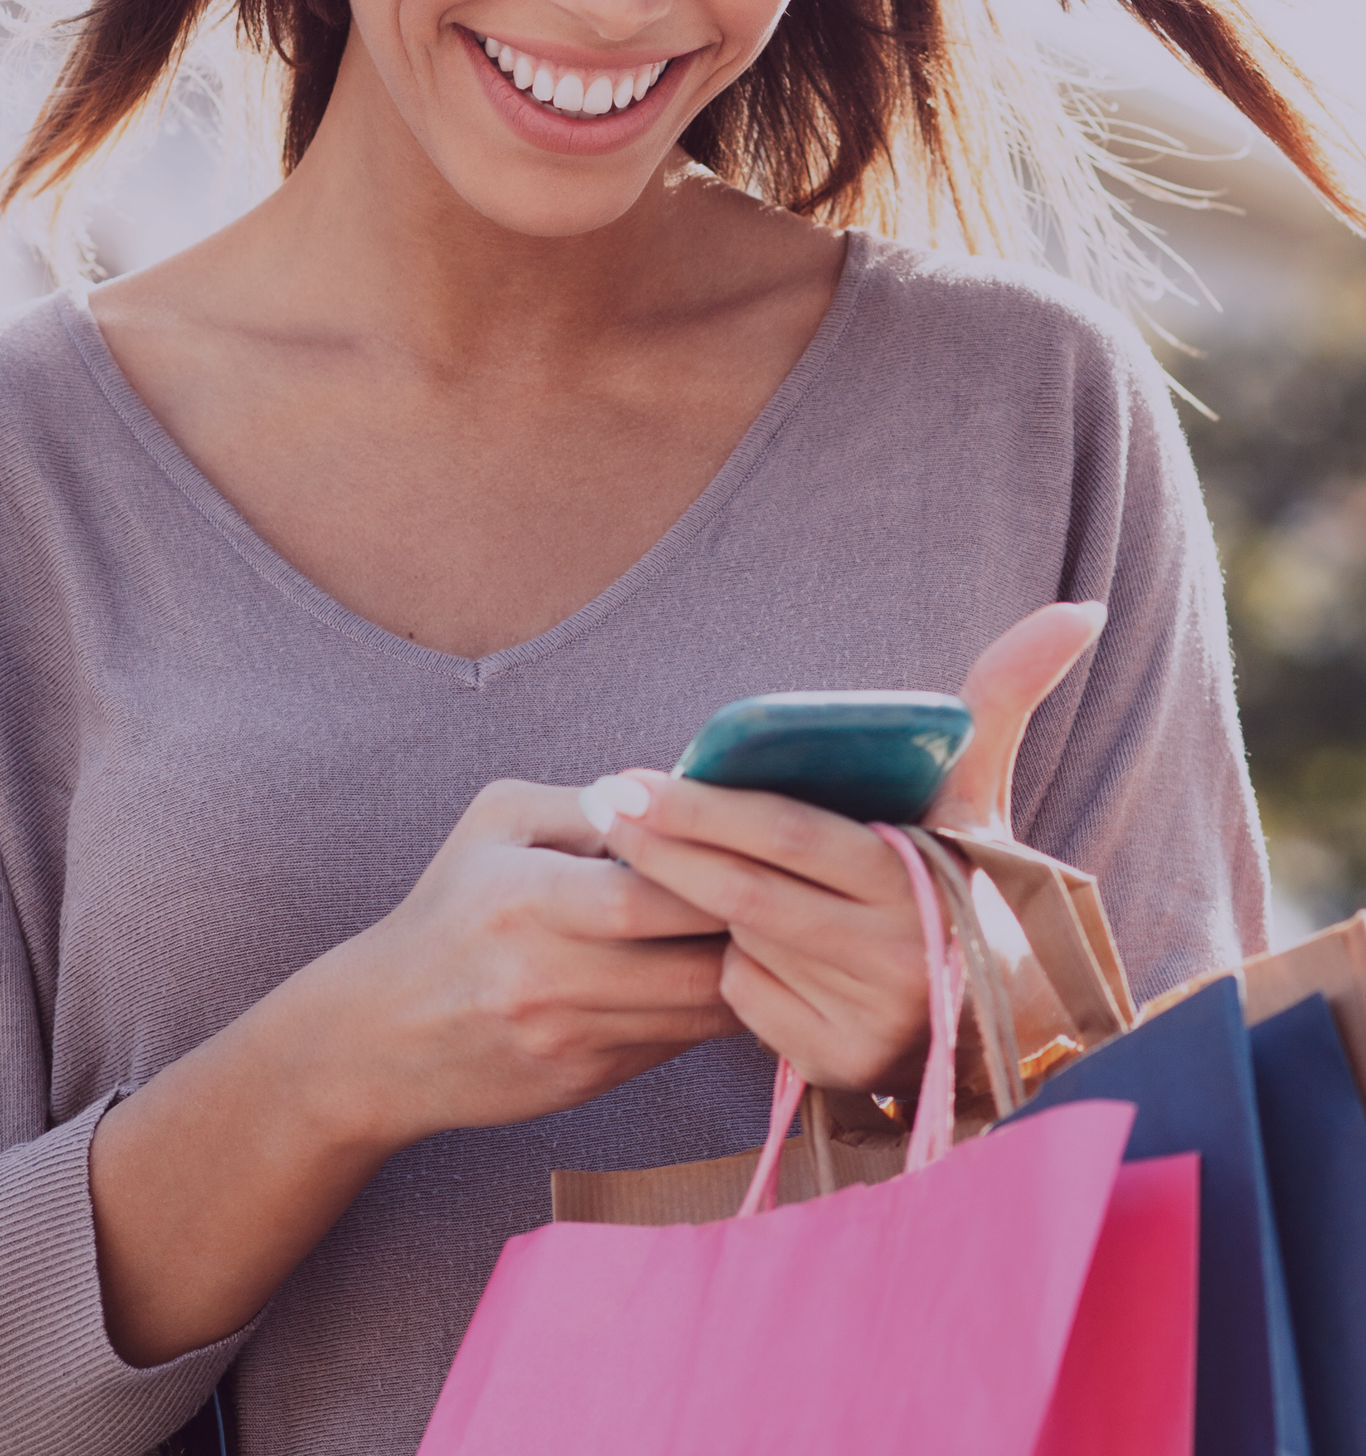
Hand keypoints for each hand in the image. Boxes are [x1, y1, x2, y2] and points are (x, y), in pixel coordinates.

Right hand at [92, 778, 732, 1364]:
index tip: (765, 846)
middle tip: (797, 895)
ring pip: (696, 1012)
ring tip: (784, 935)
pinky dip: (711, 1013)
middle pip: (690, 959)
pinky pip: (674, 1045)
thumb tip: (680, 789)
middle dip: (751, 930)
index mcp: (526, 895)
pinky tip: (735, 978)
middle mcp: (547, 975)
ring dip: (748, 977)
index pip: (653, 891)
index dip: (719, 872)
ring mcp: (568, 1038)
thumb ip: (588, 803)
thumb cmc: (448, 909)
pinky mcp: (584, 1085)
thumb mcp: (496, 822)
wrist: (379, 1038)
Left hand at [579, 601, 1106, 1091]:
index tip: (627, 776)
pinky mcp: (835, 1069)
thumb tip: (1078, 608)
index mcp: (924, 880)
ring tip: (635, 849)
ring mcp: (866, 1022)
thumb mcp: (982, 794)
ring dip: (687, 901)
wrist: (1012, 1017)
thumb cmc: (971, 877)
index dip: (705, 807)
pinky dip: (729, 963)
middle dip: (662, 846)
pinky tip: (725, 935)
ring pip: (739, 945)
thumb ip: (1005, 694)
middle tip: (599, 799)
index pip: (792, 836)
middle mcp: (897, 959)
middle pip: (746, 894)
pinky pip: (747, 1000)